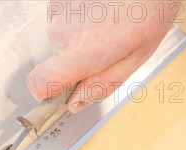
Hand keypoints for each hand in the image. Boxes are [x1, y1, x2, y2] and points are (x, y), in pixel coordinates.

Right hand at [26, 0, 180, 111]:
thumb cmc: (148, 11)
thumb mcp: (132, 60)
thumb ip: (100, 86)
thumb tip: (76, 103)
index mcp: (76, 55)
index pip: (37, 85)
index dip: (46, 90)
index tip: (60, 89)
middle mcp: (60, 33)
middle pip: (54, 58)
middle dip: (74, 58)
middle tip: (103, 47)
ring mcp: (58, 11)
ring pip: (60, 35)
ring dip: (78, 34)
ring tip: (104, 23)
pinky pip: (63, 16)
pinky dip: (77, 16)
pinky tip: (98, 10)